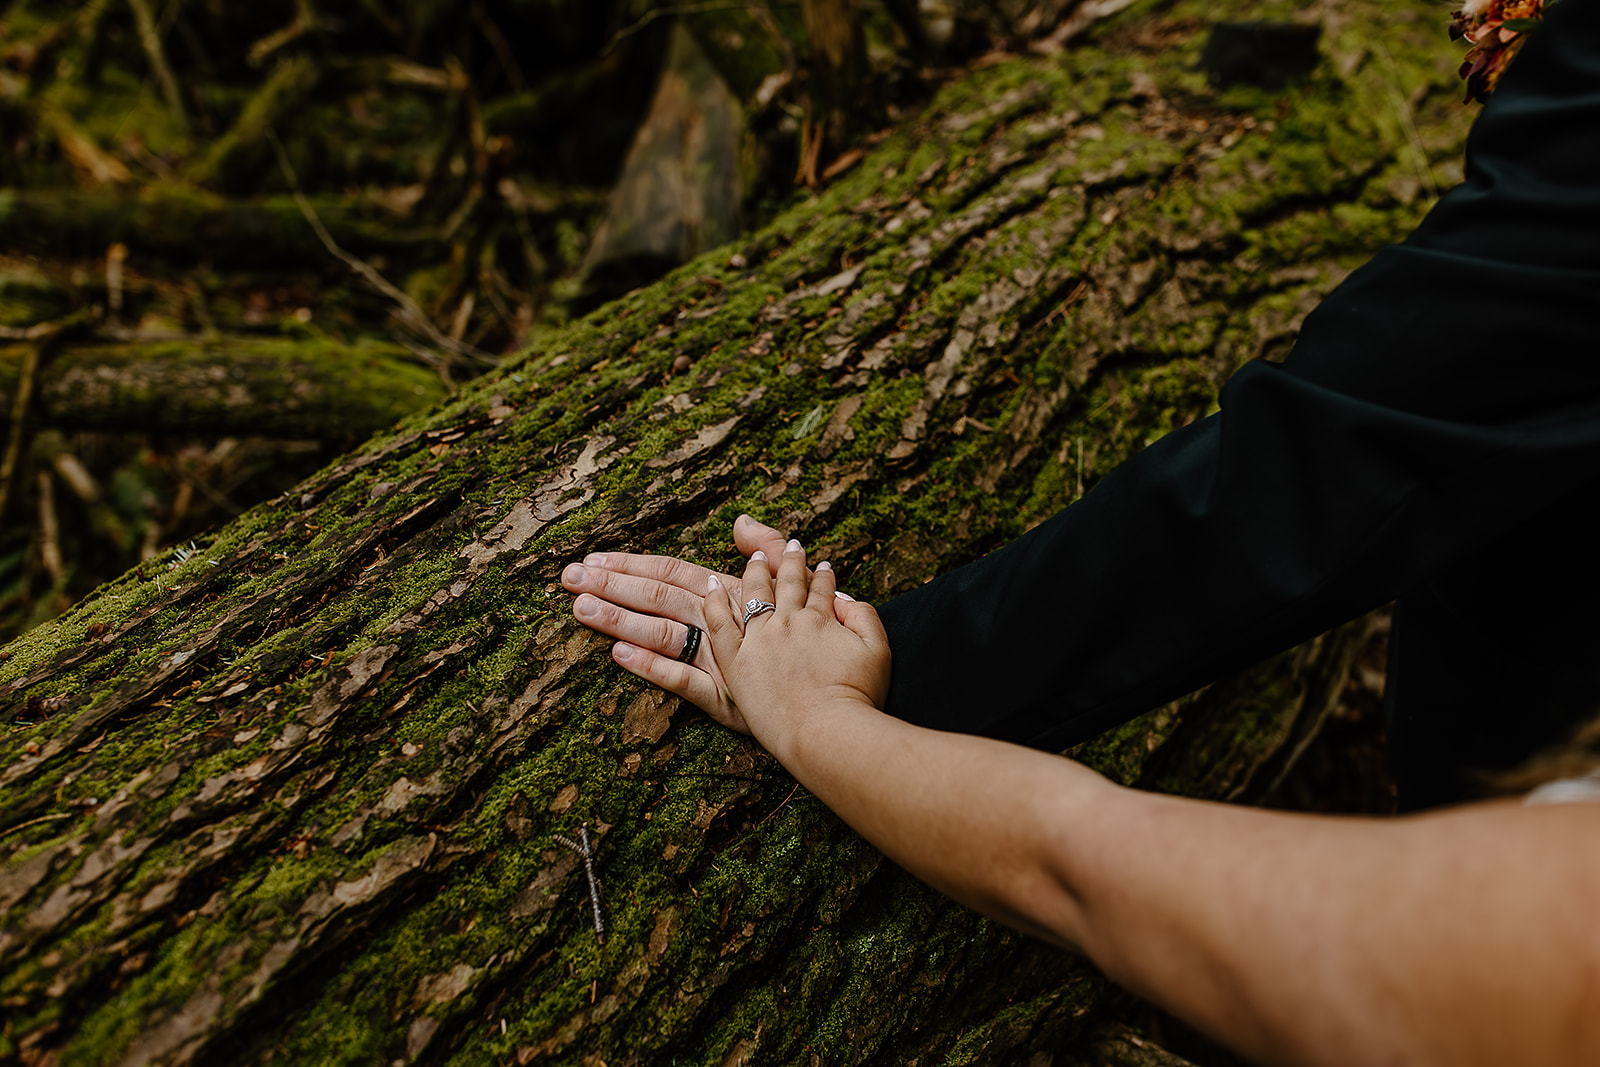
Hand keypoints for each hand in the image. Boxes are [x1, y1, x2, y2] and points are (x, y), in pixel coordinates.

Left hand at [563, 515, 846, 730]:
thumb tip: (740, 521)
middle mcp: (723, 622)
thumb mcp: (801, 583)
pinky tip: (618, 656)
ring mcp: (721, 660)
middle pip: (660, 597)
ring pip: (664, 633)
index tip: (592, 559)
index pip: (673, 572)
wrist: (844, 691)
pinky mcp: (725, 699)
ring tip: (580, 609)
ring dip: (621, 619)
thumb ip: (767, 549)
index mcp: (733, 594)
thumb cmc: (823, 635)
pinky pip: (683, 681)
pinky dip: (651, 667)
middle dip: (612, 585)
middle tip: (567, 577)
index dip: (631, 564)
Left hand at [703, 540, 889, 755]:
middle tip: (792, 548)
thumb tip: (846, 598)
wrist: (825, 730)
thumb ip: (865, 617)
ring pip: (753, 594)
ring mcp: (760, 640)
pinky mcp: (737, 662)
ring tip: (755, 558)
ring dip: (755, 572)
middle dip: (791, 562)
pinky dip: (714, 602)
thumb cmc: (858, 696)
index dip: (824, 577)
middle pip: (788, 584)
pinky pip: (720, 624)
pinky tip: (711, 586)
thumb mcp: (879, 651)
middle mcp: (788, 622)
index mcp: (821, 619)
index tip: (823, 567)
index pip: (822, 590)